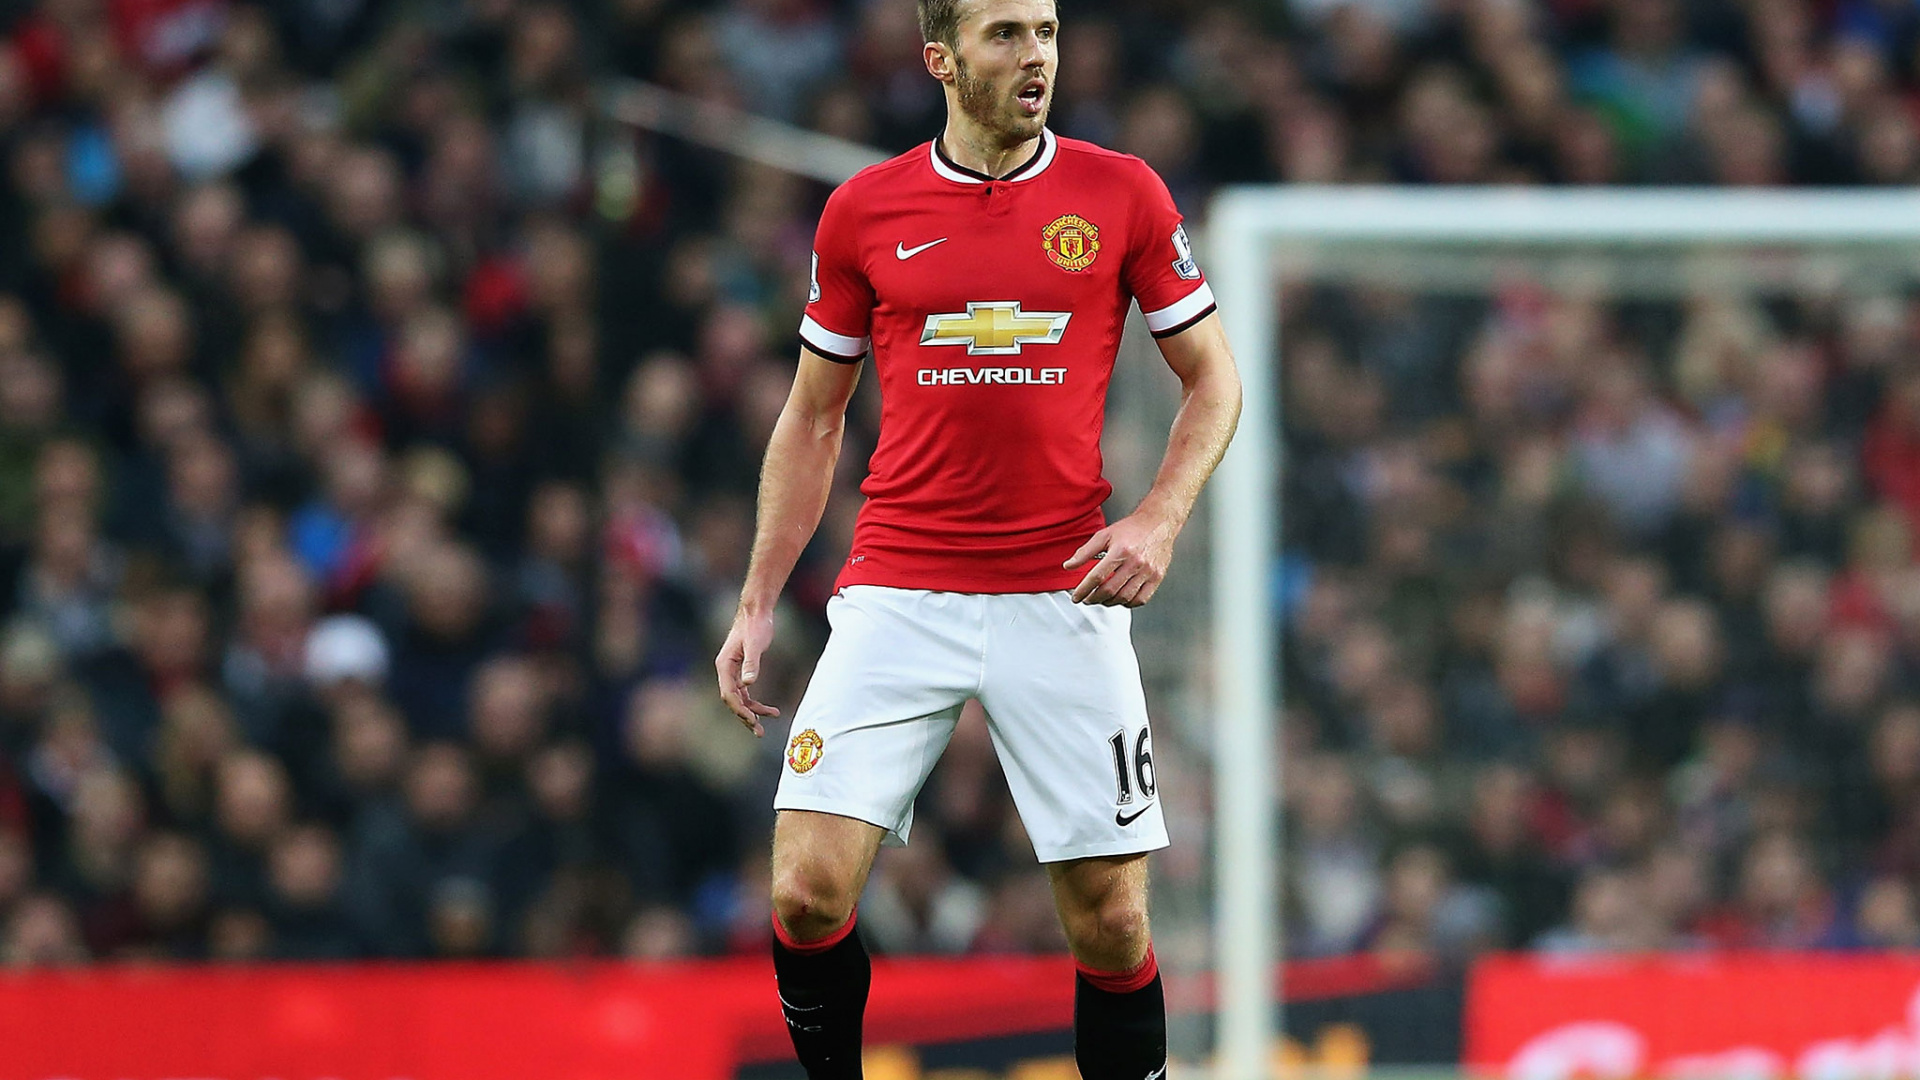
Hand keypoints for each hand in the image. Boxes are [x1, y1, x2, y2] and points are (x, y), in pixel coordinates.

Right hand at [715, 607, 779, 735]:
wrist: (757, 611)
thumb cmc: (755, 625)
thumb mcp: (755, 644)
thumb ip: (751, 663)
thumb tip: (748, 684)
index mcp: (724, 666)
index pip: (728, 694)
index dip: (739, 709)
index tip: (752, 719)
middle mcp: (726, 671)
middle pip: (732, 700)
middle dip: (745, 717)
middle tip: (759, 731)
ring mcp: (733, 672)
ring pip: (740, 699)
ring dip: (752, 712)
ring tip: (766, 724)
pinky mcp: (742, 670)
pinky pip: (746, 693)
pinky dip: (755, 702)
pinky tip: (768, 710)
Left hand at [1064, 513, 1178, 606]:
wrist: (1158, 523)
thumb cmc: (1132, 528)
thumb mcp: (1104, 535)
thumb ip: (1085, 552)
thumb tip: (1069, 565)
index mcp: (1120, 551)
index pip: (1097, 577)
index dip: (1083, 590)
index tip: (1076, 597)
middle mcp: (1136, 562)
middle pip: (1110, 590)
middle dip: (1094, 598)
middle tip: (1087, 599)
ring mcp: (1148, 571)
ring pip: (1125, 597)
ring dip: (1109, 602)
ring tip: (1101, 599)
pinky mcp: (1157, 577)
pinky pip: (1141, 599)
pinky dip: (1128, 603)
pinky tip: (1120, 599)